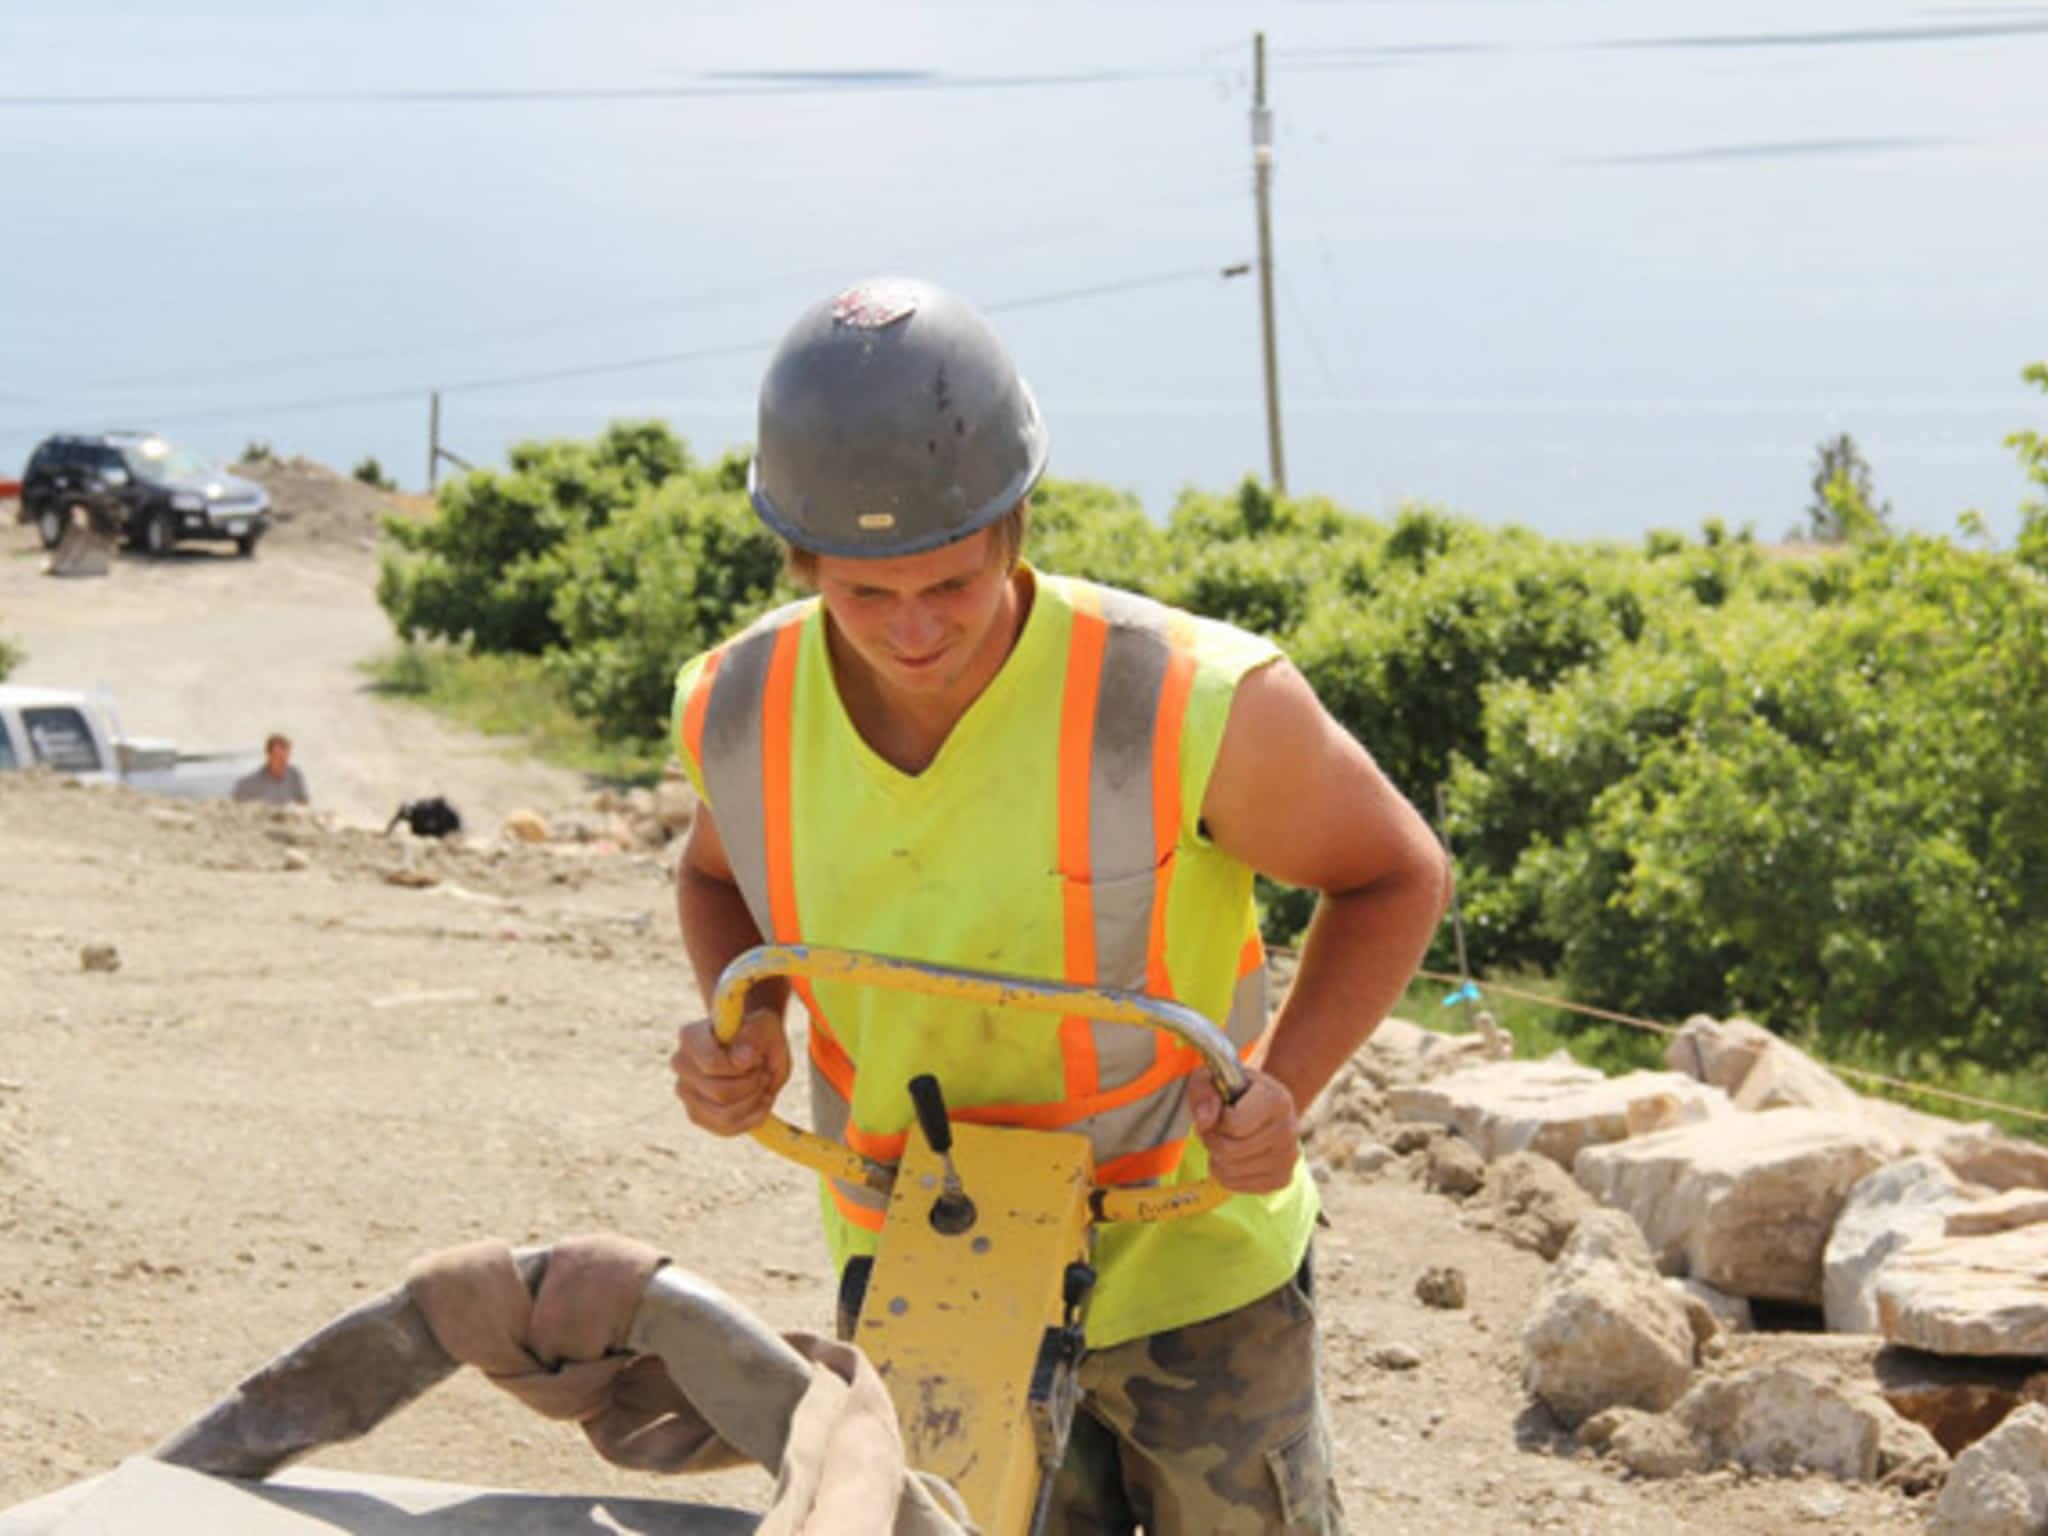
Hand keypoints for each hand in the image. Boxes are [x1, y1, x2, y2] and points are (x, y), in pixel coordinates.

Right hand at [671, 1007, 790, 1134]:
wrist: (754, 1044)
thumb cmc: (758, 1032)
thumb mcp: (765, 1025)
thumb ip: (754, 1037)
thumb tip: (741, 1060)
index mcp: (691, 1036)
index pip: (712, 1064)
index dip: (742, 1068)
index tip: (757, 1057)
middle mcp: (680, 1063)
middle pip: (721, 1093)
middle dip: (753, 1085)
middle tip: (764, 1070)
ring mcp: (685, 1091)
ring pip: (725, 1116)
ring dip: (754, 1102)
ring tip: (764, 1084)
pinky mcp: (696, 1114)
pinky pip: (726, 1129)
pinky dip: (752, 1119)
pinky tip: (762, 1100)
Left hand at [1188, 1066, 1300, 1193]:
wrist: (1265, 1105)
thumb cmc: (1234, 1090)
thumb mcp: (1212, 1078)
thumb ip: (1204, 1092)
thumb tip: (1206, 1121)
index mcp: (1277, 1100)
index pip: (1233, 1124)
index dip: (1216, 1120)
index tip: (1219, 1112)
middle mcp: (1289, 1130)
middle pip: (1229, 1150)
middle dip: (1211, 1141)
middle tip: (1213, 1131)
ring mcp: (1288, 1157)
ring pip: (1231, 1171)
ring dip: (1215, 1158)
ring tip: (1222, 1142)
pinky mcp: (1282, 1178)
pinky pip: (1238, 1186)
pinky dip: (1225, 1175)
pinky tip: (1230, 1158)